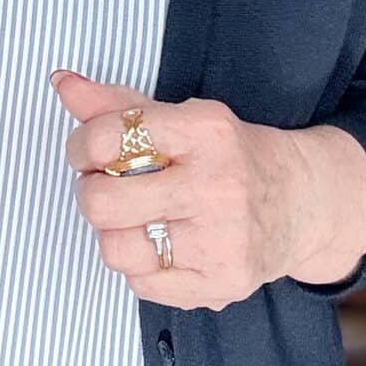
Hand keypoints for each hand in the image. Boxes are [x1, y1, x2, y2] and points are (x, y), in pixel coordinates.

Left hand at [49, 71, 365, 308]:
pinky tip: (164, 245)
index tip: (89, 150)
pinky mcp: (220, 283)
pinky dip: (140, 264)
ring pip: (115, 248)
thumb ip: (118, 104)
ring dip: (114, 232)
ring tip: (136, 219)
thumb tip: (62, 82)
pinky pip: (140, 283)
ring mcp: (221, 240)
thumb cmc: (233, 156)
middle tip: (106, 185)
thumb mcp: (183, 118)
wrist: (303, 202)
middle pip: (104, 200)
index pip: (113, 136)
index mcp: (207, 131)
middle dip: (91, 191)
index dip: (83, 144)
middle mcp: (217, 185)